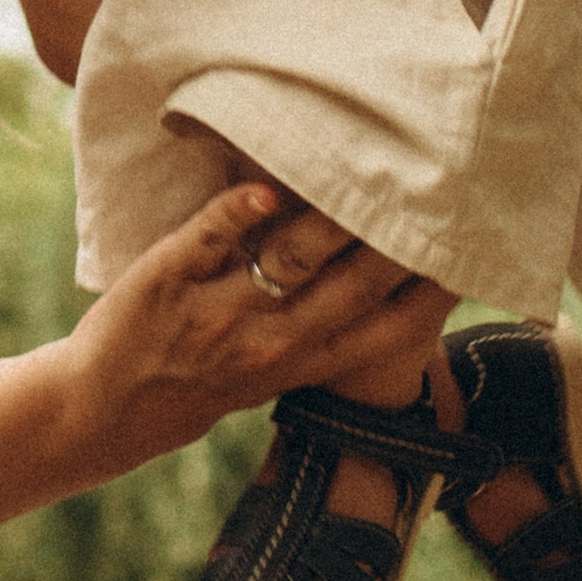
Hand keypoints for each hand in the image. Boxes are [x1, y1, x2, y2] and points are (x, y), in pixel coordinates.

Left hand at [57, 183, 452, 477]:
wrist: (109, 408)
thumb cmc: (204, 377)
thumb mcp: (277, 370)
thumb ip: (326, 328)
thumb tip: (383, 271)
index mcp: (305, 361)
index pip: (389, 332)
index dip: (436, 293)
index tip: (472, 248)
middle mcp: (270, 342)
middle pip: (351, 289)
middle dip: (394, 240)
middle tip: (432, 186)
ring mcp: (217, 313)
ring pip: (287, 261)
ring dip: (325, 219)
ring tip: (359, 171)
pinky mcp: (165, 281)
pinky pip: (207, 239)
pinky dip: (235, 212)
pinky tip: (264, 190)